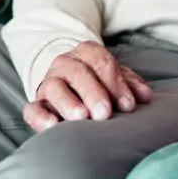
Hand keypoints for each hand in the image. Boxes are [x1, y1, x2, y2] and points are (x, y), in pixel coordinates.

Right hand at [23, 42, 153, 131]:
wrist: (69, 82)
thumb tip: (145, 96)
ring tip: (81, 117)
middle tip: (105, 113)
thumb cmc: (98, 81)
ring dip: (68, 102)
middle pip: (79, 74)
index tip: (128, 105)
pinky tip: (52, 125)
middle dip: (94, 93)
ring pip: (55, 88)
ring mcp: (49, 82)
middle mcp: (65, 64)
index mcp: (86, 53)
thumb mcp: (114, 78)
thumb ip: (129, 84)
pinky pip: (32, 108)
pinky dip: (40, 116)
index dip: (115, 82)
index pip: (100, 61)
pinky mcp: (37, 103)